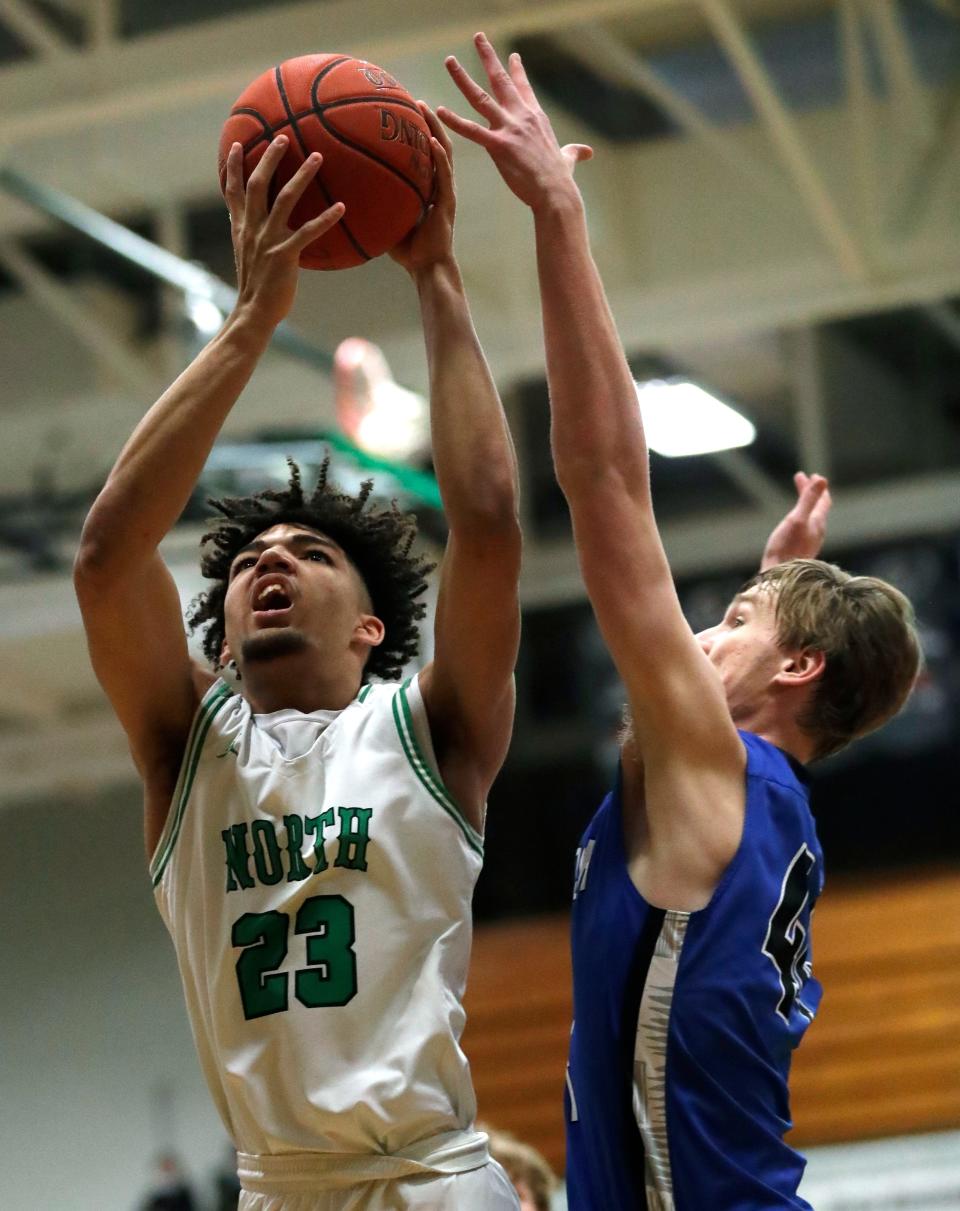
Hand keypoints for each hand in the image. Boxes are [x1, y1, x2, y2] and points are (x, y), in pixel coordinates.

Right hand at [224, 136, 344, 328]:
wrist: (254, 312)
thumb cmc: (257, 287)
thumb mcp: (248, 256)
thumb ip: (253, 236)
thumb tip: (262, 227)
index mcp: (241, 228)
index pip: (233, 191)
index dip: (232, 166)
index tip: (236, 143)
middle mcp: (252, 229)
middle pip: (258, 184)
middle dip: (269, 158)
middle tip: (283, 137)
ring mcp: (268, 240)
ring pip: (284, 199)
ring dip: (301, 176)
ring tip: (317, 157)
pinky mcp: (285, 255)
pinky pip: (308, 232)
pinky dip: (325, 218)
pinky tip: (341, 207)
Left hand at [389, 104, 456, 274]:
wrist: (427, 267)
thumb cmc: (407, 250)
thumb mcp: (386, 219)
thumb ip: (373, 203)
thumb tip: (343, 192)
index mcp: (427, 189)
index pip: (423, 155)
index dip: (417, 133)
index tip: (404, 114)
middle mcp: (438, 186)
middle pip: (436, 146)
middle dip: (428, 122)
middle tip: (414, 101)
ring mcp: (445, 193)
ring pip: (444, 153)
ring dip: (435, 129)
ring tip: (425, 109)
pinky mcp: (447, 203)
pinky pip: (444, 175)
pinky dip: (438, 156)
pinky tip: (431, 140)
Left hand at [437, 31, 592, 210]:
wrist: (555, 192)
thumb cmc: (561, 179)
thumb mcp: (568, 159)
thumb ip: (574, 152)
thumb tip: (587, 152)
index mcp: (536, 117)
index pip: (524, 87)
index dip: (517, 70)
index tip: (511, 55)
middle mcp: (522, 116)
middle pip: (501, 80)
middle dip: (488, 57)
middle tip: (478, 37)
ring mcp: (509, 129)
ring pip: (481, 97)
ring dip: (463, 78)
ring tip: (449, 61)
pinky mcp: (498, 146)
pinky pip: (471, 130)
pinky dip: (454, 120)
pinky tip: (438, 110)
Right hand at [761, 472, 831, 569]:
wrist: (780, 578)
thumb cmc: (786, 549)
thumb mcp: (796, 520)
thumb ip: (809, 500)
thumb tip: (822, 479)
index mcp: (818, 523)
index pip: (823, 500)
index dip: (817, 487)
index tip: (811, 475)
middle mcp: (817, 532)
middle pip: (818, 508)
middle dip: (810, 493)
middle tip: (801, 479)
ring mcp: (810, 542)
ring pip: (812, 518)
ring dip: (806, 505)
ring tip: (799, 498)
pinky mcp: (802, 550)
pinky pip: (806, 528)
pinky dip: (801, 517)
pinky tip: (795, 523)